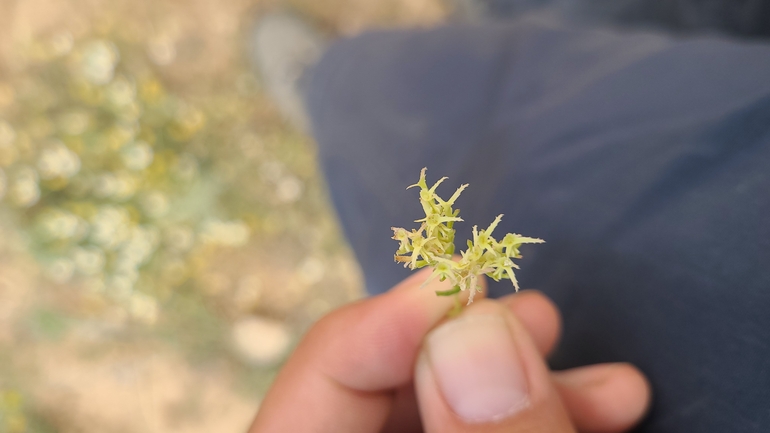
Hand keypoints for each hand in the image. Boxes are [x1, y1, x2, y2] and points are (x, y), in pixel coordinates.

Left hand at [249, 268, 650, 431]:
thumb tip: (474, 329)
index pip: (310, 396)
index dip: (381, 328)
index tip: (461, 280)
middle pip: (374, 394)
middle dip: (471, 350)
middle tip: (542, 317)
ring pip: (427, 413)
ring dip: (519, 386)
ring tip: (605, 382)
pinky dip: (518, 418)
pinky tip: (591, 409)